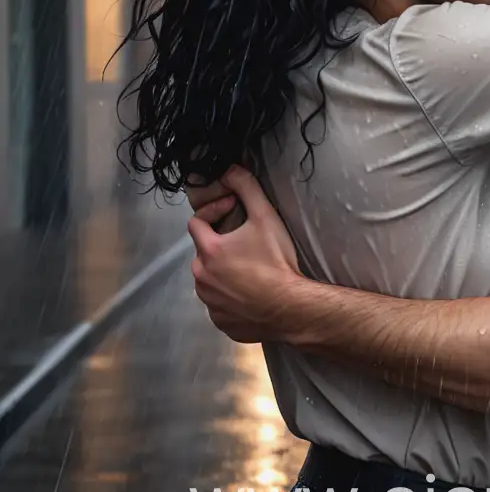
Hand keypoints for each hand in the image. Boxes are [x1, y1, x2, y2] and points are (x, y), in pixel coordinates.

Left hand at [188, 165, 301, 342]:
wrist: (290, 308)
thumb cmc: (277, 262)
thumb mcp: (266, 218)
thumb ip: (247, 189)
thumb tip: (230, 169)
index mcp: (208, 251)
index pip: (196, 222)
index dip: (214, 211)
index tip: (233, 212)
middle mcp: (201, 278)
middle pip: (203, 252)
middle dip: (221, 244)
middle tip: (247, 242)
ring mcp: (209, 303)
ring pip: (209, 280)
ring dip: (223, 271)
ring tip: (250, 269)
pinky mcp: (220, 322)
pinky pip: (219, 305)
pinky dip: (230, 297)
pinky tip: (251, 293)